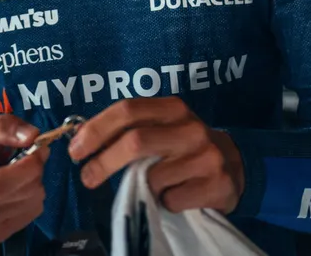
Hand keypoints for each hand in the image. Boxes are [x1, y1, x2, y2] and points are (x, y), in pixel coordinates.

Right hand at [0, 114, 49, 244]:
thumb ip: (5, 127)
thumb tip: (33, 136)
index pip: (0, 183)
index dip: (28, 167)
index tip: (37, 149)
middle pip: (22, 193)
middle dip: (34, 171)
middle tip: (27, 157)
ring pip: (31, 204)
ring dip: (33, 184)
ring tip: (16, 174)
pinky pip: (30, 215)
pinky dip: (30, 199)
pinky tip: (15, 190)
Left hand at [67, 98, 243, 214]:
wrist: (235, 165)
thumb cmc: (183, 146)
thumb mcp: (162, 128)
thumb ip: (130, 129)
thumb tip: (82, 142)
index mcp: (172, 108)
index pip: (127, 110)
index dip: (96, 129)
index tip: (75, 150)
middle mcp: (190, 128)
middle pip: (135, 141)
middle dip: (103, 162)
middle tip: (87, 178)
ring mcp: (206, 156)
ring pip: (152, 177)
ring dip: (141, 187)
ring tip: (151, 186)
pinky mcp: (216, 184)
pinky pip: (171, 200)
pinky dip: (163, 202)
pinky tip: (174, 195)